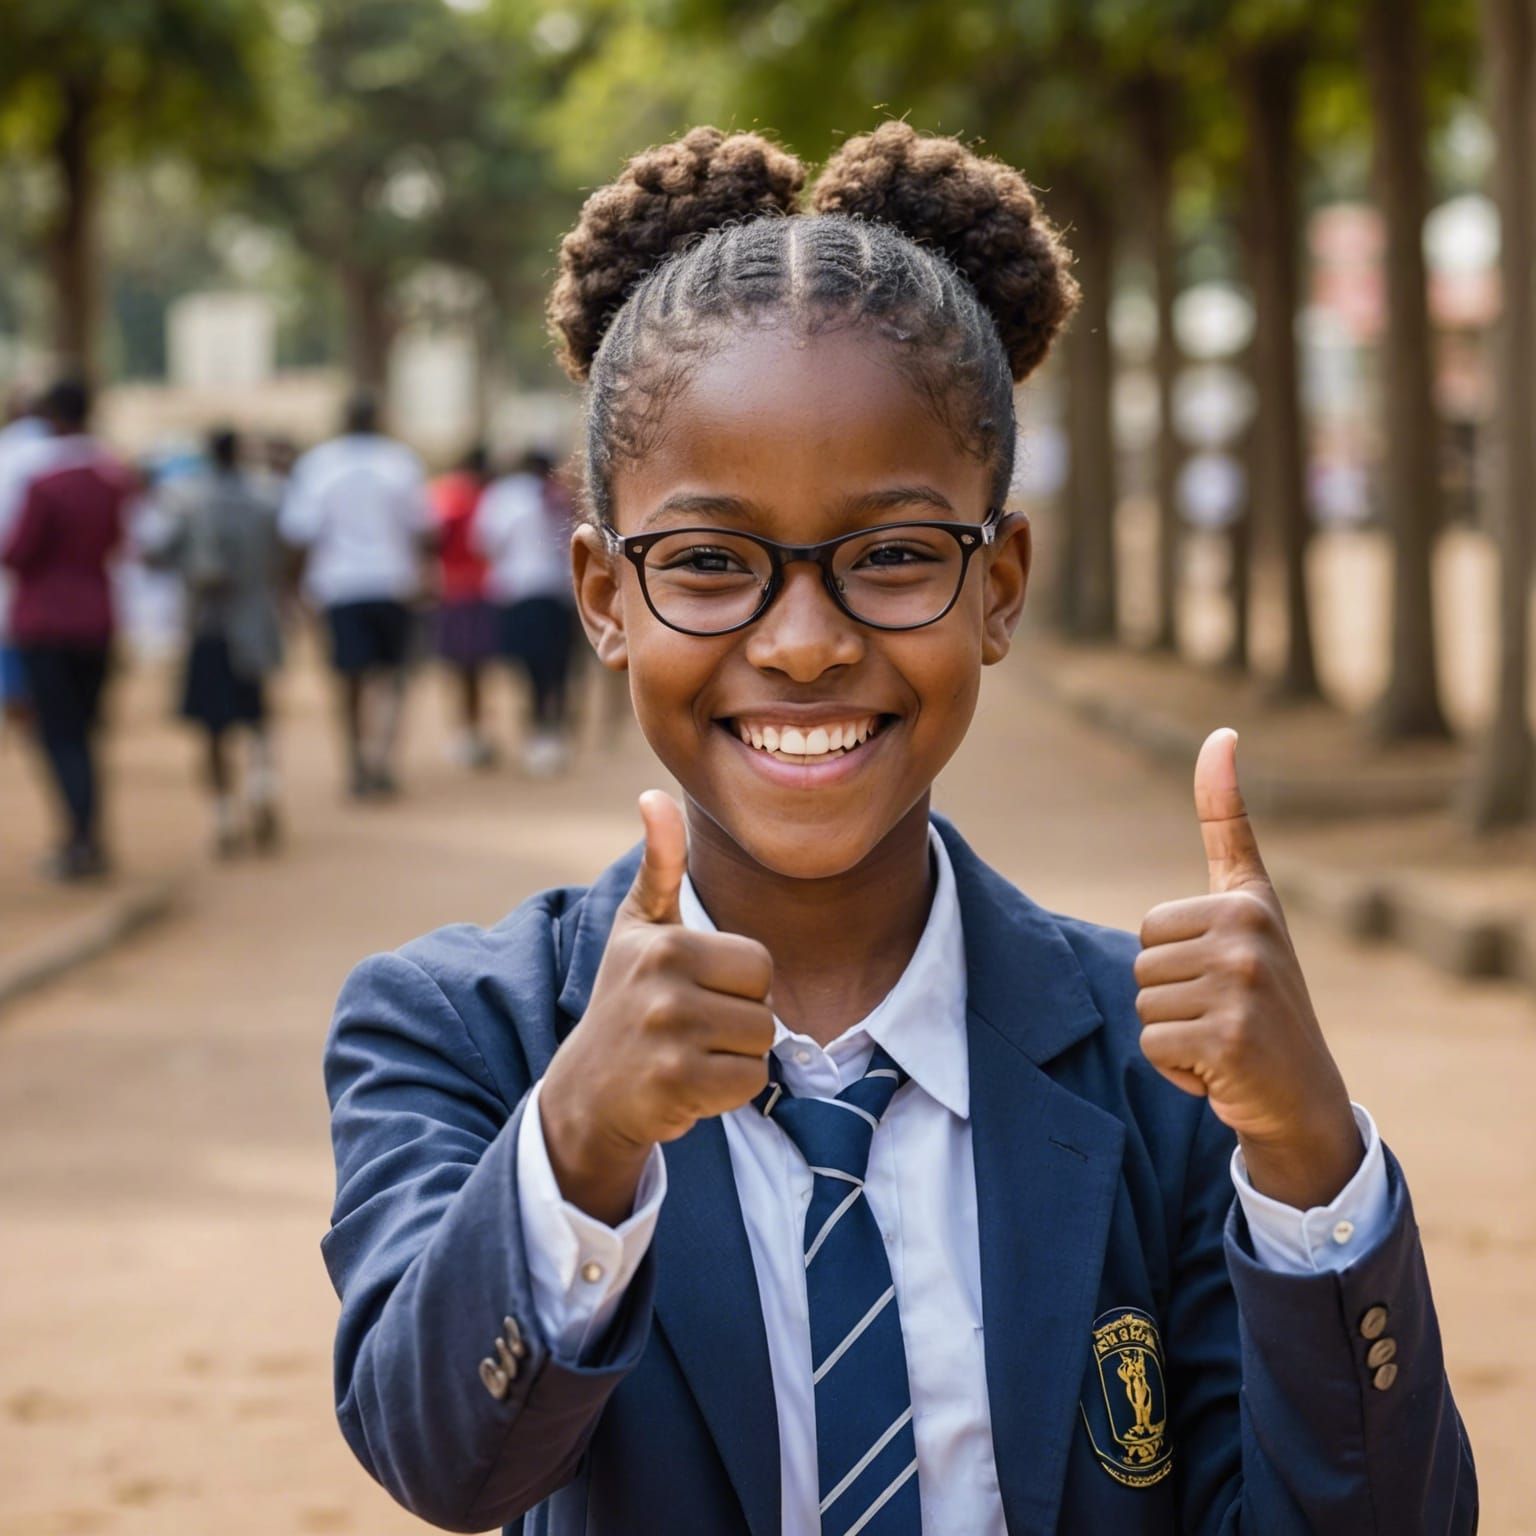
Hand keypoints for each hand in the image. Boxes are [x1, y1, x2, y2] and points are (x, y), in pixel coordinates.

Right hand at [539, 791, 775, 1223]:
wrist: (588, 1090)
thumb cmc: (626, 998)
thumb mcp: (637, 927)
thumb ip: (658, 864)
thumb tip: (654, 795)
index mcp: (666, 943)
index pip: (759, 964)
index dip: (737, 984)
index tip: (695, 991)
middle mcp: (665, 985)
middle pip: (764, 1007)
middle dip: (740, 1022)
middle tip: (692, 1028)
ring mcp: (669, 1038)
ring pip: (760, 1046)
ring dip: (734, 1059)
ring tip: (688, 1054)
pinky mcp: (675, 1085)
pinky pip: (748, 1083)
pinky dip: (727, 1092)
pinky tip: (687, 1084)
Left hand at [1134, 729, 1361, 1209]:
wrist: (1302, 1093)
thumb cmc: (1263, 990)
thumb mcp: (1252, 900)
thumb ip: (1227, 824)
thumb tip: (1220, 736)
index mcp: (1247, 902)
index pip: (1151, 925)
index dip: (1175, 956)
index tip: (1228, 959)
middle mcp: (1248, 936)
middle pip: (1141, 963)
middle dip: (1169, 996)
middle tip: (1220, 1010)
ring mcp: (1241, 986)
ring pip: (1143, 1004)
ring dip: (1173, 1032)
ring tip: (1221, 1035)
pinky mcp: (1229, 1037)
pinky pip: (1153, 1045)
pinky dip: (1176, 1068)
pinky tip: (1219, 1067)